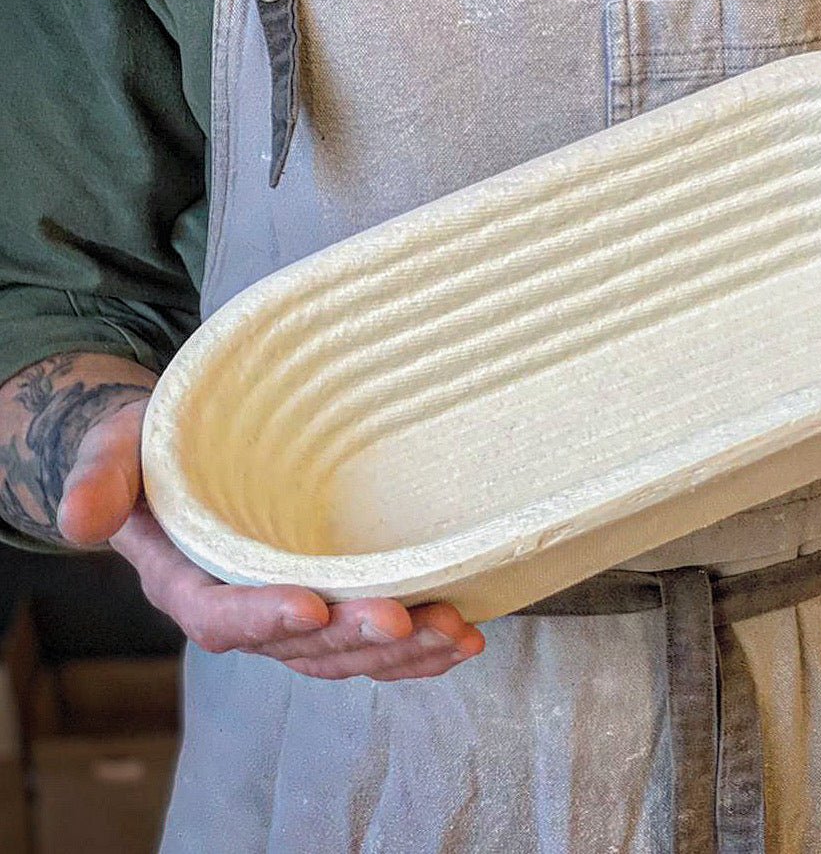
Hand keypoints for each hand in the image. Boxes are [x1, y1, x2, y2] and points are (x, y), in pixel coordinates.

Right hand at [58, 398, 484, 679]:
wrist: (186, 454)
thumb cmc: (150, 448)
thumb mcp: (114, 449)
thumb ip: (100, 479)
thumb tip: (77, 521)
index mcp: (187, 582)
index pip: (221, 615)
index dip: (262, 616)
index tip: (309, 604)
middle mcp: (243, 608)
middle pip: (299, 645)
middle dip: (354, 637)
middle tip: (409, 619)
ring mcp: (291, 608)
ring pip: (344, 653)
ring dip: (401, 652)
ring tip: (456, 637)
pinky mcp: (331, 596)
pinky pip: (369, 637)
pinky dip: (416, 644)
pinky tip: (461, 635)